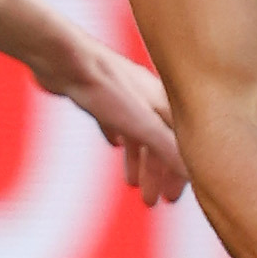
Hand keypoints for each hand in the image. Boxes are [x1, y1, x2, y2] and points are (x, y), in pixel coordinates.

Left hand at [60, 43, 187, 204]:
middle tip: (151, 200)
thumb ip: (168, 149)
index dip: (179, 173)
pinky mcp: (100, 92)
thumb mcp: (141, 125)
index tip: (172, 198)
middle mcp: (150, 96)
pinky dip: (119, 136)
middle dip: (156, 173)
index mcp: (166, 102)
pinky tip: (114, 144)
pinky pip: (116, 119)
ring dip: (138, 160)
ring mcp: (125, 93)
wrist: (63, 57)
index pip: (182, 144)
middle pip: (160, 141)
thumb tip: (194, 174)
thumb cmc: (103, 86)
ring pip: (139, 133)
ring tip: (131, 183)